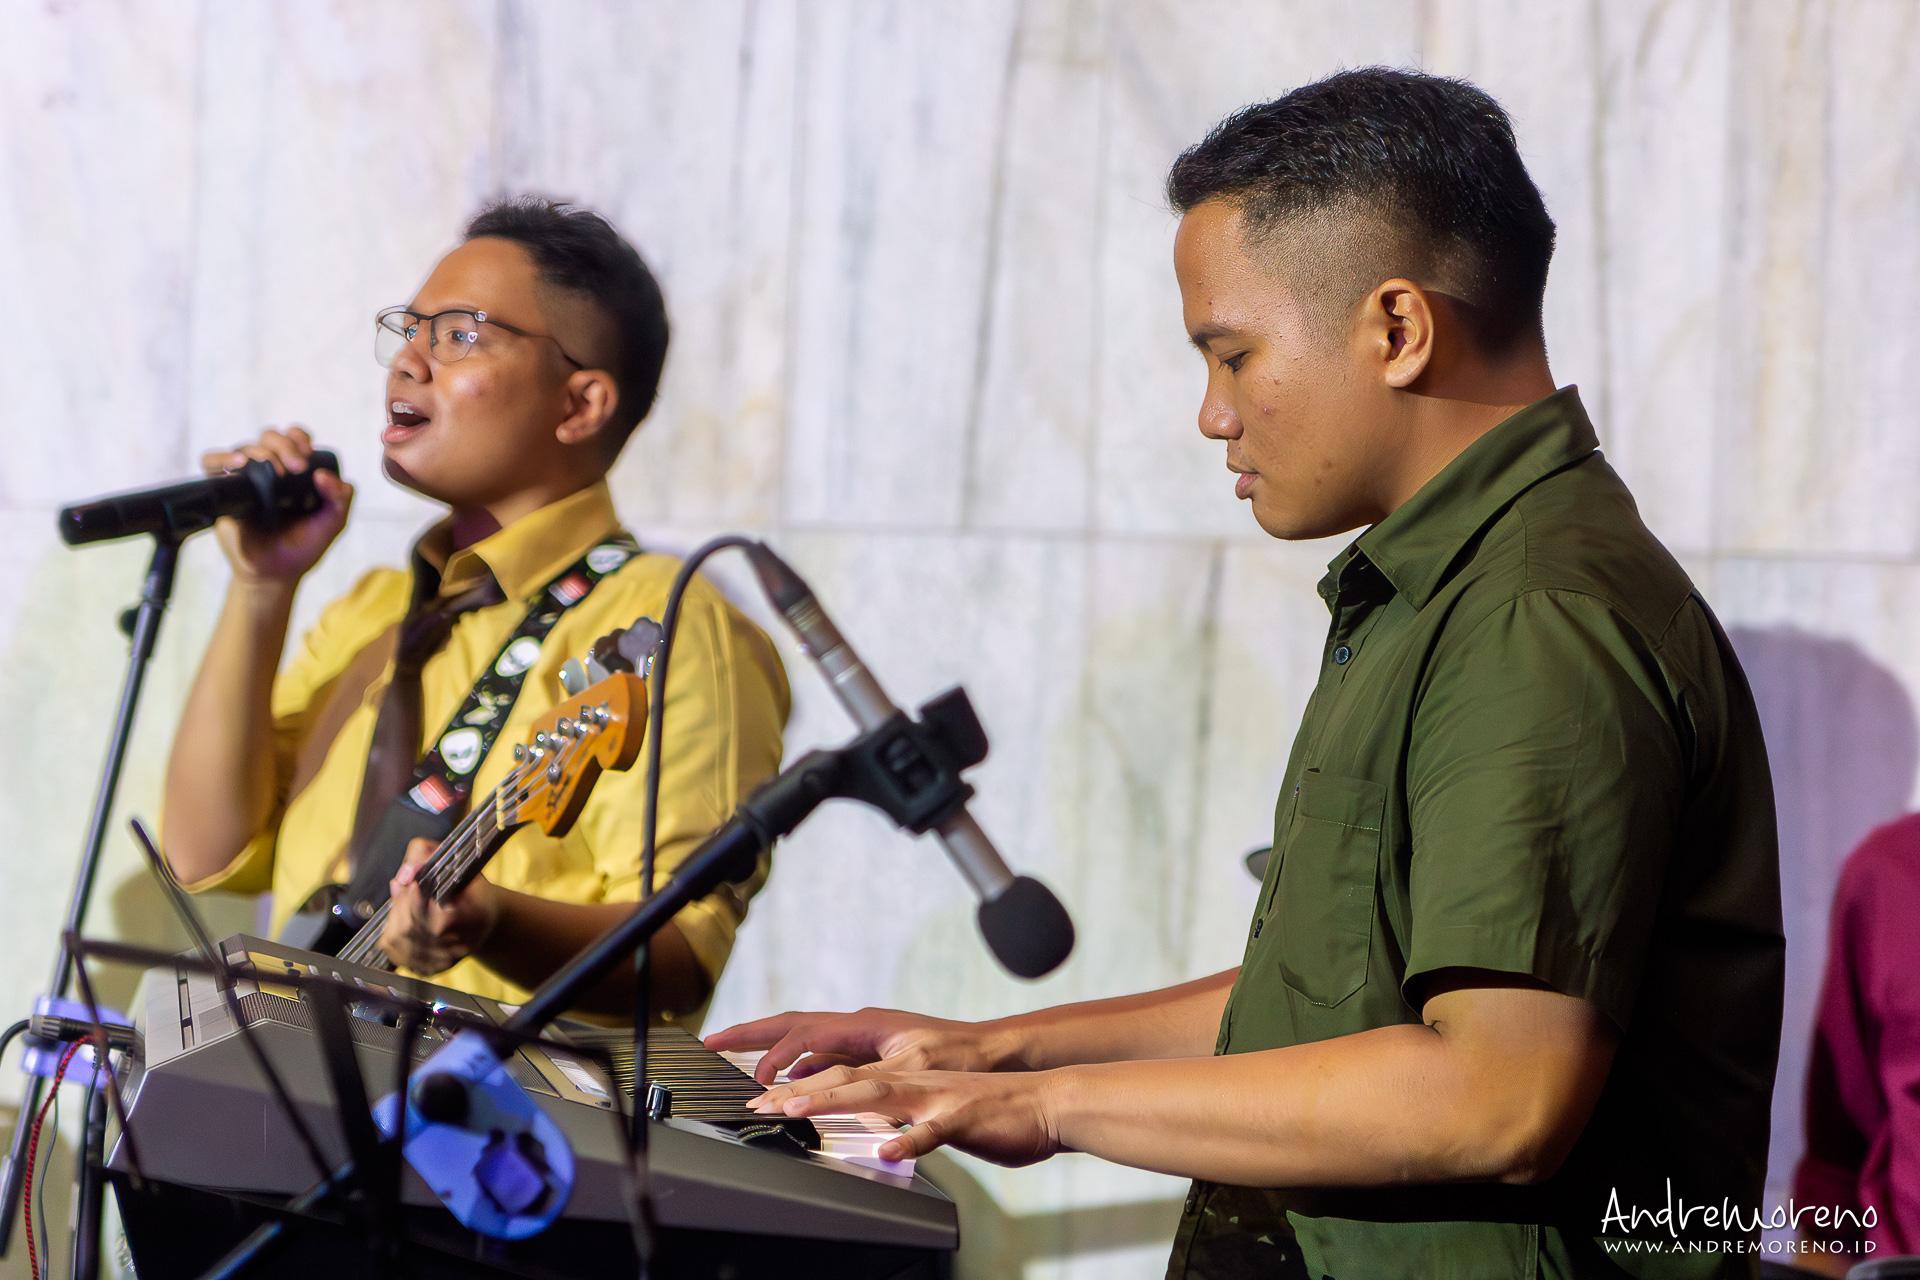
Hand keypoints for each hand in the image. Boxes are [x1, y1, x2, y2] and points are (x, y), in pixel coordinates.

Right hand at [199, 426, 351, 586]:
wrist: (275, 572)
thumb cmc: (303, 545)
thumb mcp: (333, 522)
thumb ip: (340, 497)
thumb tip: (324, 475)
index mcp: (295, 470)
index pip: (293, 438)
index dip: (299, 438)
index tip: (307, 455)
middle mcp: (268, 470)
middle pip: (269, 437)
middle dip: (284, 445)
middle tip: (297, 467)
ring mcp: (244, 479)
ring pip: (244, 447)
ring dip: (260, 451)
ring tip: (273, 469)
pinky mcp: (224, 490)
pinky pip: (211, 463)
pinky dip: (222, 457)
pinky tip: (238, 464)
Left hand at [377, 837, 500, 974]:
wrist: (486, 920)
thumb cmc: (472, 889)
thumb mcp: (457, 861)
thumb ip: (426, 854)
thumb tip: (403, 875)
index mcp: (475, 918)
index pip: (437, 920)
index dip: (415, 901)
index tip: (412, 882)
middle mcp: (460, 946)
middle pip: (411, 930)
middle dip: (400, 905)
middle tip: (402, 888)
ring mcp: (444, 961)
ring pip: (399, 942)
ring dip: (393, 918)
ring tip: (400, 903)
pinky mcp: (430, 969)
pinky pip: (396, 955)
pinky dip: (390, 936)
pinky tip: (399, 923)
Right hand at [704, 1008, 1024, 1086]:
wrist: (994, 1052)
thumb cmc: (959, 1056)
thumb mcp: (910, 1071)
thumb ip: (862, 1081)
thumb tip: (816, 1088)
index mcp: (862, 1025)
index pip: (799, 1032)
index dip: (765, 1049)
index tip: (739, 1066)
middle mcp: (860, 1024)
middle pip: (792, 1025)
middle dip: (751, 1034)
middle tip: (712, 1043)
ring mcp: (867, 1035)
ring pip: (807, 1038)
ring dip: (773, 1049)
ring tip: (744, 1063)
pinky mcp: (876, 1049)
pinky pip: (825, 1053)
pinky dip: (801, 1064)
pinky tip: (796, 1082)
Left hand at [750, 1063, 1065, 1166]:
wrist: (1045, 1103)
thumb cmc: (992, 1111)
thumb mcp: (936, 1108)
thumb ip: (904, 1113)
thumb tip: (875, 1127)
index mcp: (906, 1081)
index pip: (844, 1079)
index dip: (802, 1087)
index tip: (763, 1099)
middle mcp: (915, 1082)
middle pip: (849, 1082)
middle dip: (802, 1091)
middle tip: (761, 1102)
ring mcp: (939, 1097)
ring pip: (881, 1096)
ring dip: (837, 1101)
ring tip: (800, 1109)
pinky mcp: (964, 1117)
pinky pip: (935, 1131)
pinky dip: (910, 1139)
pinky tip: (888, 1150)